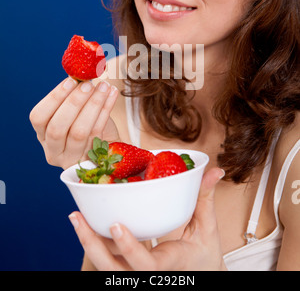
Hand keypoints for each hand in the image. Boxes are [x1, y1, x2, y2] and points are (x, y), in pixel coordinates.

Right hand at [29, 77, 119, 168]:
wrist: (108, 145)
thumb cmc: (88, 122)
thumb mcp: (77, 109)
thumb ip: (74, 93)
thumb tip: (79, 71)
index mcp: (42, 133)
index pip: (38, 117)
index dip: (54, 98)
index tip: (70, 81)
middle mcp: (53, 149)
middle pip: (57, 127)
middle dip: (73, 102)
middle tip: (88, 84)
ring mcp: (72, 157)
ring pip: (79, 132)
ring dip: (93, 105)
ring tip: (104, 86)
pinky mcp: (91, 160)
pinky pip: (98, 133)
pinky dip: (106, 111)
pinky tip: (112, 94)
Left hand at [68, 167, 226, 270]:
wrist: (198, 278)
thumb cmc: (203, 257)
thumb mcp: (207, 229)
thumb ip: (205, 199)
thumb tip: (215, 171)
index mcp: (168, 266)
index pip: (145, 263)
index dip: (129, 247)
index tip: (115, 225)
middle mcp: (147, 276)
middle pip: (113, 270)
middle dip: (92, 245)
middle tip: (77, 217)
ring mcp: (136, 276)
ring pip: (106, 267)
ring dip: (88, 242)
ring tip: (76, 217)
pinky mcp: (130, 271)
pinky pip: (109, 260)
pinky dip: (96, 242)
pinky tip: (86, 223)